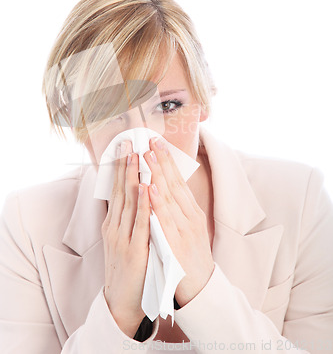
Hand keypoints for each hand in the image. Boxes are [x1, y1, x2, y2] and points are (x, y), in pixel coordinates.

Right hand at [102, 141, 150, 337]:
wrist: (121, 302)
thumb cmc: (128, 269)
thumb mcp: (123, 240)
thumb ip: (129, 219)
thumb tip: (135, 196)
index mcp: (114, 224)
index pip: (117, 189)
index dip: (121, 167)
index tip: (125, 146)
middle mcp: (115, 227)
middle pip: (120, 190)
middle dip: (125, 165)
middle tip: (128, 141)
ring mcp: (122, 238)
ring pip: (128, 201)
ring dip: (132, 176)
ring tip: (135, 154)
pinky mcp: (133, 250)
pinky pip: (140, 222)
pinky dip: (142, 203)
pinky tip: (144, 187)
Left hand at [143, 138, 214, 307]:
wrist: (200, 290)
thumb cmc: (190, 259)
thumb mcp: (188, 230)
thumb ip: (178, 211)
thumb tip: (165, 189)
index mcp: (192, 213)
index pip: (178, 181)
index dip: (167, 161)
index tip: (156, 143)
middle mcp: (190, 218)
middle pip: (175, 184)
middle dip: (162, 161)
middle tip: (151, 140)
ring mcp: (184, 230)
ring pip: (169, 197)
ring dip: (158, 174)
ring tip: (148, 155)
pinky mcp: (176, 245)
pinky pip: (164, 220)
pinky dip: (157, 202)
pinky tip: (150, 187)